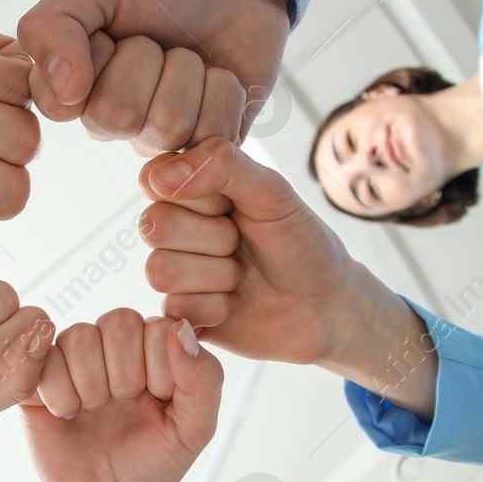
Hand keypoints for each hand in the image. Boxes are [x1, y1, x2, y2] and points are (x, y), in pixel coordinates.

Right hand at [17, 0, 290, 152]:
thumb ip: (50, 26)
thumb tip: (64, 94)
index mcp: (69, 90)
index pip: (63, 104)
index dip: (96, 56)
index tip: (110, 31)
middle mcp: (108, 123)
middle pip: (117, 116)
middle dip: (146, 59)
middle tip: (155, 40)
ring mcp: (157, 139)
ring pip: (168, 124)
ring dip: (188, 71)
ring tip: (187, 55)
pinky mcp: (206, 149)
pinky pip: (212, 136)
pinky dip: (223, 90)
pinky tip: (216, 76)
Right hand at [21, 310, 221, 481]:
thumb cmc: (152, 465)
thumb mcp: (194, 430)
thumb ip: (205, 379)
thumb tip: (183, 331)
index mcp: (155, 349)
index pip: (160, 326)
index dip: (160, 369)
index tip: (158, 402)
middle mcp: (114, 345)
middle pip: (118, 322)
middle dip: (125, 376)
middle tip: (122, 407)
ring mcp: (74, 357)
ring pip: (80, 337)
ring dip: (91, 386)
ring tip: (94, 412)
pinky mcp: (38, 376)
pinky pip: (43, 359)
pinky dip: (59, 395)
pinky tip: (67, 415)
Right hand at [140, 138, 437, 418]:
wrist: (327, 306)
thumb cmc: (301, 243)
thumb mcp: (273, 191)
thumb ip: (223, 165)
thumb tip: (161, 175)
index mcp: (190, 190)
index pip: (155, 178)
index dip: (198, 194)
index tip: (234, 202)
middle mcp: (175, 230)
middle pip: (155, 226)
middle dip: (214, 237)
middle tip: (243, 242)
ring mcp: (174, 274)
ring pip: (161, 271)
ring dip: (218, 275)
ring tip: (242, 275)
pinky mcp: (179, 316)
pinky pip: (175, 309)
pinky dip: (218, 307)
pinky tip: (236, 303)